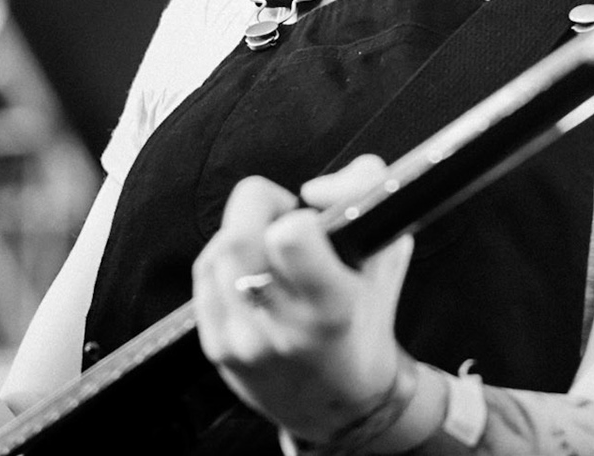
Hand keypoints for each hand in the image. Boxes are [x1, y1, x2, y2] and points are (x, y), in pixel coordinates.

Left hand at [193, 154, 415, 439]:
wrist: (338, 404)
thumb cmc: (368, 319)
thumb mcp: (388, 253)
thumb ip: (368, 192)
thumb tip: (312, 189)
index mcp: (331, 308)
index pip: (289, 238)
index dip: (296, 215)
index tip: (312, 222)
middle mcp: (282, 329)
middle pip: (238, 236)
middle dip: (260, 206)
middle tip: (284, 216)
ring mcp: (242, 341)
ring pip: (217, 250)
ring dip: (242, 231)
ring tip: (270, 247)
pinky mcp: (215, 347)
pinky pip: (204, 274)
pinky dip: (226, 258)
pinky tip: (253, 271)